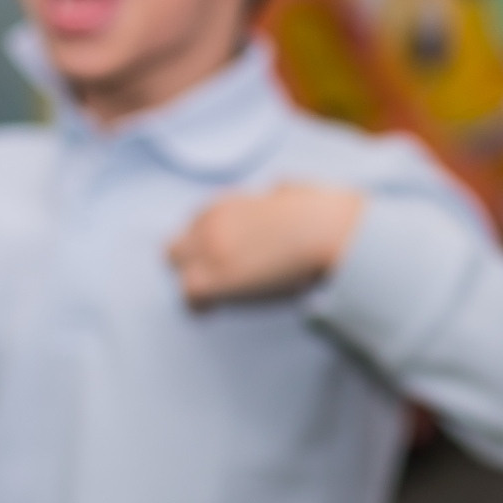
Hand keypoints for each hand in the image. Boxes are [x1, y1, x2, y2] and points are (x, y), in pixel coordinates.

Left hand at [168, 184, 364, 307]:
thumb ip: (277, 195)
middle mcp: (209, 224)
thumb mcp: (293, 192)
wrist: (327, 232)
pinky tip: (218, 310)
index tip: (229, 258)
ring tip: (219, 299)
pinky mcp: (210, 279)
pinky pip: (189, 297)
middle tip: (220, 281)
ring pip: (178, 272)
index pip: (196, 226)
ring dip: (196, 283)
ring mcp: (207, 251)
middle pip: (176, 249)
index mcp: (226, 203)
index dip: (210, 245)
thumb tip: (281, 194)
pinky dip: (200, 305)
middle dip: (194, 263)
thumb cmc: (322, 213)